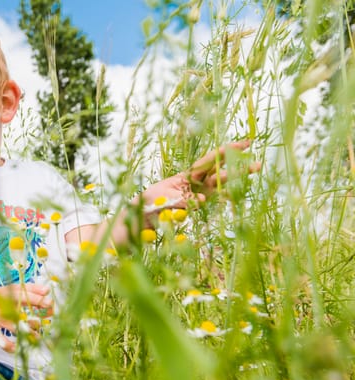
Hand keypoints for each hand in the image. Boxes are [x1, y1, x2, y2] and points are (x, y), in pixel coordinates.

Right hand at [0, 283, 51, 351]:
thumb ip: (19, 291)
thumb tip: (45, 291)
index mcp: (3, 292)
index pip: (23, 291)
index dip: (38, 294)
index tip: (50, 299)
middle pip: (22, 306)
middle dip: (37, 310)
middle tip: (50, 314)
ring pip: (15, 324)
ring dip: (29, 331)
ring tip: (37, 336)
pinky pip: (1, 339)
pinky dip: (10, 345)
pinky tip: (16, 348)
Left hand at [143, 140, 259, 207]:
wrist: (143, 214)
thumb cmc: (152, 201)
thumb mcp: (164, 198)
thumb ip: (182, 200)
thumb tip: (202, 200)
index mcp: (188, 174)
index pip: (211, 160)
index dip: (228, 151)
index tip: (246, 143)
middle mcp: (197, 182)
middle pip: (221, 172)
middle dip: (239, 168)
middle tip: (258, 164)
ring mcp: (199, 194)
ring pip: (221, 186)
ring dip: (236, 182)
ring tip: (253, 178)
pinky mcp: (199, 206)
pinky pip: (214, 202)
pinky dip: (224, 199)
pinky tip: (236, 196)